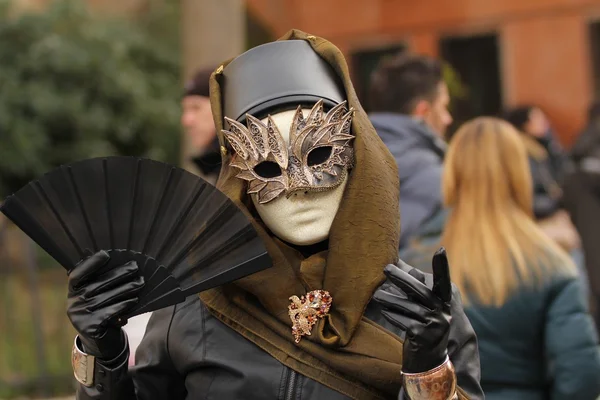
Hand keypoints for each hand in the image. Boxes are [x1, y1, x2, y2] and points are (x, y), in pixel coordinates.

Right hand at [67, 251, 143, 359]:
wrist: (101, 344)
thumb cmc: (103, 313)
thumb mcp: (98, 298)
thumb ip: (102, 283)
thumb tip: (123, 263)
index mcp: (73, 292)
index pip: (77, 275)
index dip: (90, 264)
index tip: (106, 254)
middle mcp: (74, 303)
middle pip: (98, 284)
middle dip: (119, 274)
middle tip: (135, 267)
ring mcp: (80, 316)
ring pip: (107, 297)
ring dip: (126, 288)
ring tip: (141, 282)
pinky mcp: (90, 327)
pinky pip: (110, 312)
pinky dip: (124, 305)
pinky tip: (134, 300)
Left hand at [373, 248, 451, 372]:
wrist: (427, 359)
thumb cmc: (420, 323)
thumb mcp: (420, 304)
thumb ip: (411, 284)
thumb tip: (394, 262)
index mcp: (443, 301)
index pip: (443, 281)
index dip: (442, 266)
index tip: (441, 250)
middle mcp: (443, 313)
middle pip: (421, 291)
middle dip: (402, 279)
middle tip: (386, 268)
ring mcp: (434, 326)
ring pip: (409, 307)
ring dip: (390, 299)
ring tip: (376, 294)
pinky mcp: (422, 337)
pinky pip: (404, 321)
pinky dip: (392, 315)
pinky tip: (384, 310)